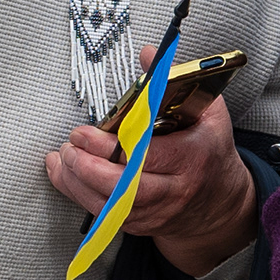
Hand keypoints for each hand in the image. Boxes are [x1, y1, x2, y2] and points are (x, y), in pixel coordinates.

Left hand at [45, 50, 258, 275]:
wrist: (218, 203)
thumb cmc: (209, 150)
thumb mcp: (206, 111)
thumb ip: (175, 82)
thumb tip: (146, 53)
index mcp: (193, 158)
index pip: (150, 156)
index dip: (114, 145)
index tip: (86, 131)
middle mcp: (175, 190)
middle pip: (126, 187)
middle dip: (90, 167)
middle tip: (69, 145)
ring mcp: (156, 212)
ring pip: (110, 205)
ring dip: (77, 181)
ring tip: (60, 156)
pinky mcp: (139, 225)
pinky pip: (102, 215)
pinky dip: (77, 193)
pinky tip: (62, 173)